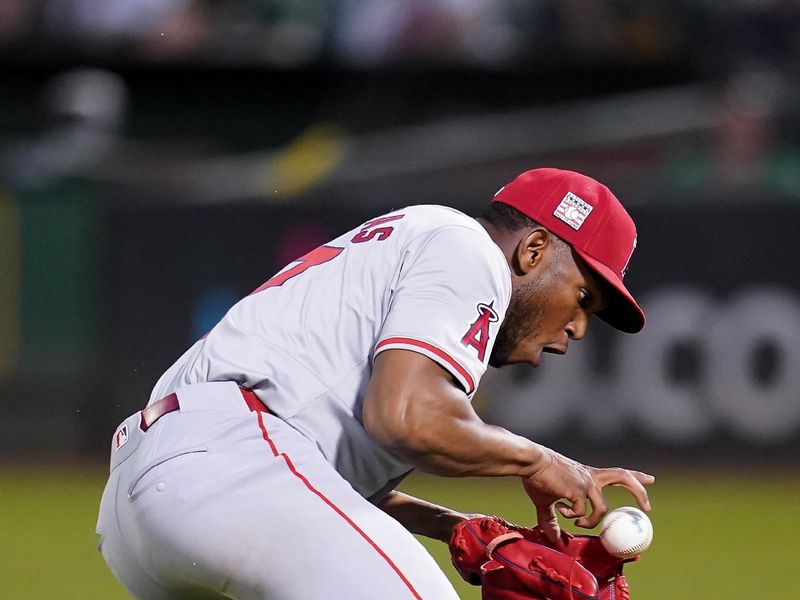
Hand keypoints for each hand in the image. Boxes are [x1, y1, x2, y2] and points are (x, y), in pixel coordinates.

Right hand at [521, 449, 653, 542]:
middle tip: (647, 507)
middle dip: (639, 492)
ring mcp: (586, 483)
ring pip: (603, 509)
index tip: (651, 479)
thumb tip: (554, 538)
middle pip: (624, 478)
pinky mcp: (577, 490)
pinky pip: (581, 512)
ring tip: (578, 522)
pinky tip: (560, 508)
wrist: (531, 462)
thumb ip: (552, 519)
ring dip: (591, 522)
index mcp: (589, 475)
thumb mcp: (547, 499)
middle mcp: (592, 477)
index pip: (618, 474)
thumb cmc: (537, 476)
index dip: (636, 477)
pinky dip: (571, 516)